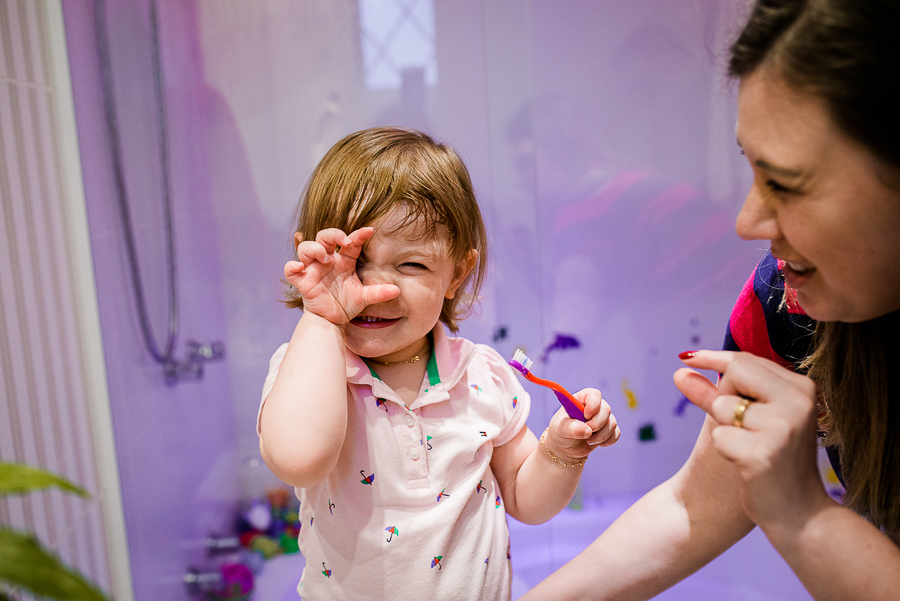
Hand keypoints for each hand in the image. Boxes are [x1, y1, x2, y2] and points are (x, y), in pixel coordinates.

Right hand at [285, 227, 398, 325]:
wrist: (332, 321)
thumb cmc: (346, 305)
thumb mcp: (364, 297)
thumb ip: (378, 292)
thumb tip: (397, 290)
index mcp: (343, 261)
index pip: (350, 242)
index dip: (358, 234)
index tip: (369, 231)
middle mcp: (327, 261)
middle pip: (324, 236)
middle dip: (333, 234)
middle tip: (344, 241)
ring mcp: (313, 269)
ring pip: (306, 247)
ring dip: (315, 248)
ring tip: (326, 258)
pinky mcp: (302, 281)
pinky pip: (290, 269)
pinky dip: (292, 266)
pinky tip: (300, 267)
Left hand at [545, 388, 619, 461]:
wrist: (565, 448)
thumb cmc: (560, 433)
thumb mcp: (560, 430)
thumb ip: (572, 428)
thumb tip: (588, 430)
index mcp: (580, 399)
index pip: (594, 394)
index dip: (593, 405)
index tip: (586, 416)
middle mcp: (594, 406)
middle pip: (606, 409)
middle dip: (597, 424)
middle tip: (586, 433)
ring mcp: (602, 417)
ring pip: (612, 423)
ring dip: (602, 435)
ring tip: (588, 440)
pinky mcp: (608, 429)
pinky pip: (616, 433)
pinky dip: (608, 440)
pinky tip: (598, 444)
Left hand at [675, 350, 829, 529]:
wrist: (798, 514)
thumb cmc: (772, 461)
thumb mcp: (754, 419)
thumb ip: (721, 391)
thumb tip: (680, 369)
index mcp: (802, 388)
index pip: (746, 361)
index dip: (713, 358)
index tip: (687, 357)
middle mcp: (797, 402)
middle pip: (735, 372)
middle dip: (720, 395)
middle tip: (731, 424)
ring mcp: (782, 427)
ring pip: (723, 406)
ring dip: (723, 430)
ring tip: (750, 450)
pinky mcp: (762, 453)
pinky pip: (720, 437)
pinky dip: (725, 452)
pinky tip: (748, 469)